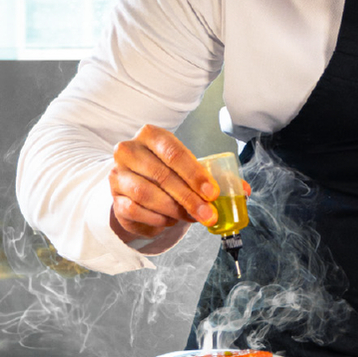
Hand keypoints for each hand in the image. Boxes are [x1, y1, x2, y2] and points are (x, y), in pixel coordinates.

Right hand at [108, 125, 219, 243]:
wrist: (136, 185)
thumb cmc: (167, 172)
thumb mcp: (189, 168)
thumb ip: (216, 176)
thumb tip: (243, 190)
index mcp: (151, 135)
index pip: (174, 153)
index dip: (195, 174)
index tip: (213, 192)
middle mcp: (129, 151)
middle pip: (161, 175)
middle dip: (189, 198)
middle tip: (208, 214)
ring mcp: (118, 175)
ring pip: (146, 195)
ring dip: (173, 210)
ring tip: (190, 217)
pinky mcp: (114, 198)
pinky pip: (136, 211)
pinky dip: (157, 219)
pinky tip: (170, 220)